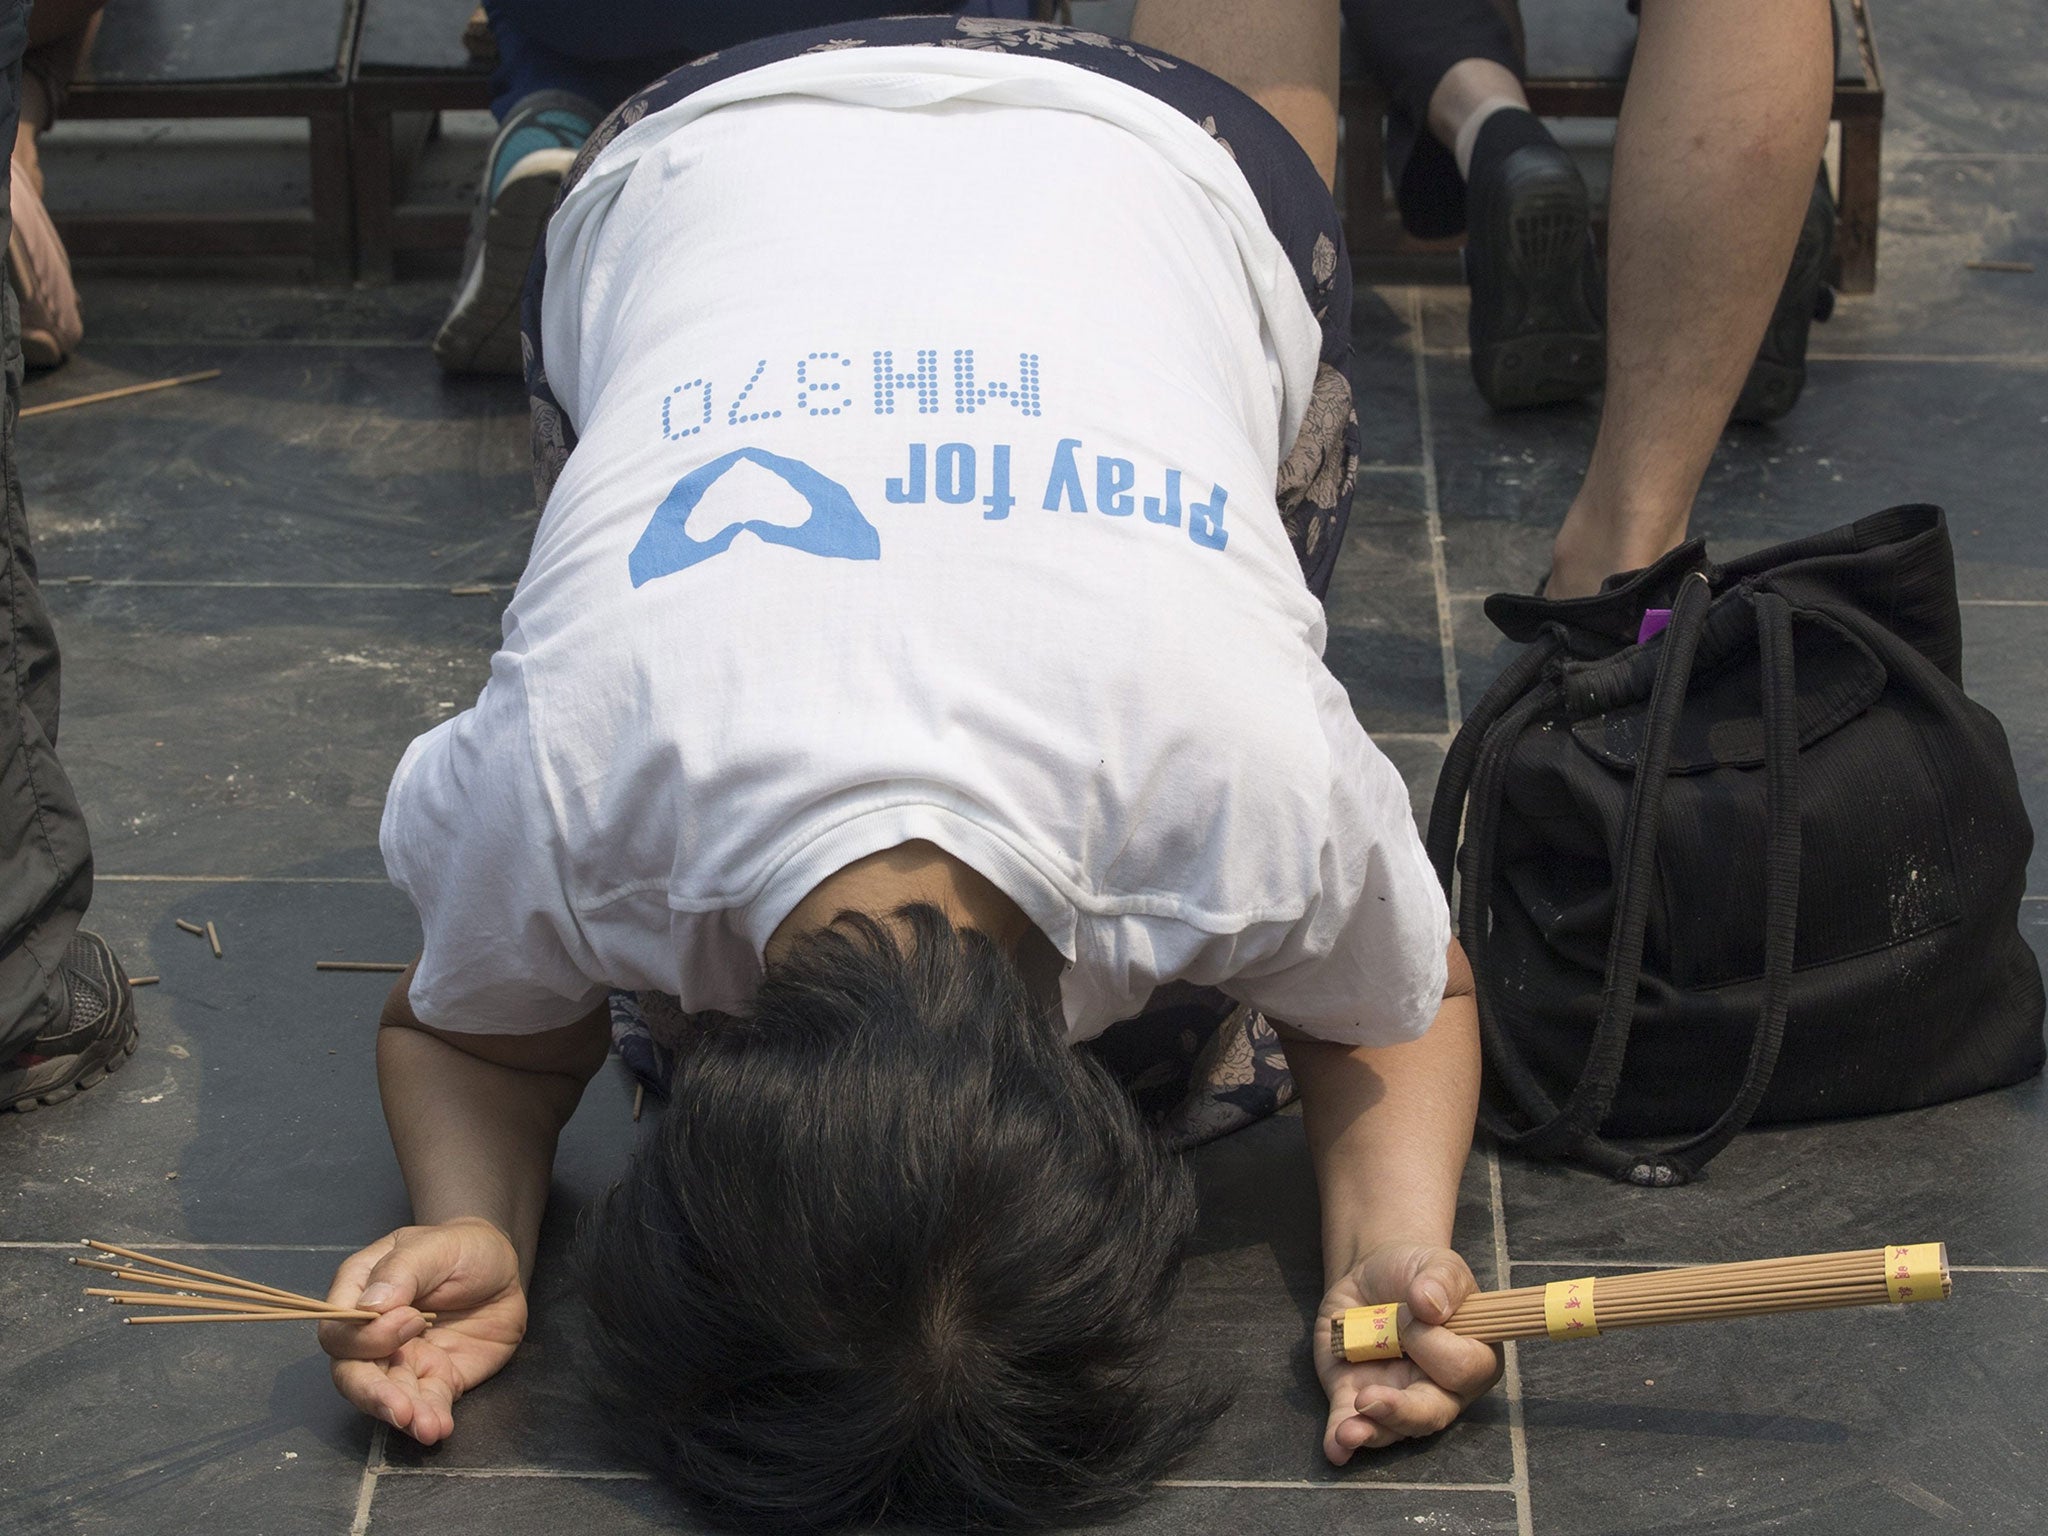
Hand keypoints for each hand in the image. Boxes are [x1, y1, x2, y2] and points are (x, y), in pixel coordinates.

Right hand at [320, 1218, 526, 1445]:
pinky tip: (439, 1428)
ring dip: (402, 1416)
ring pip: (386, 1397)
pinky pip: (425, 1405)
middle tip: (402, 1409)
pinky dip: (430, 1420)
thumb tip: (371, 1307)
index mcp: (359, 1294)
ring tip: (426, 1427)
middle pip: (352, 1373)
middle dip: (374, 1395)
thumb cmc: (459, 1248)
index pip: (339, 1329)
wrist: (501, 1268)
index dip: (367, 1336)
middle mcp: (372, 1334)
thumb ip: (401, 1271)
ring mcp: (402, 1360)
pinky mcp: (434, 1379)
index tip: (412, 1321)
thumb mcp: (434, 1246)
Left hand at [1313, 1243, 1502, 1463]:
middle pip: (1430, 1414)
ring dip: (1370, 1431)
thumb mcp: (1436, 1265)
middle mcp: (1439, 1389)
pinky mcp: (1355, 1397)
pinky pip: (1350, 1423)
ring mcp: (1397, 1397)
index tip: (1413, 1312)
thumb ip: (1440, 1281)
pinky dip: (1341, 1438)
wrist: (1374, 1274)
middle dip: (1402, 1411)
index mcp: (1473, 1357)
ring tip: (1348, 1432)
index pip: (1463, 1369)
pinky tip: (1335, 1448)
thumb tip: (1429, 1302)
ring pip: (1391, 1428)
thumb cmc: (1418, 1274)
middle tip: (1370, 1398)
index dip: (1436, 1345)